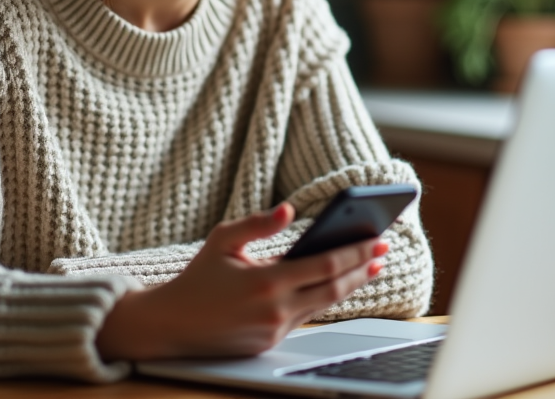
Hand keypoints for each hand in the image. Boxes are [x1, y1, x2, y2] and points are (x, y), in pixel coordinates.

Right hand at [95, 202, 387, 360]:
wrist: (171, 324)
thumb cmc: (198, 277)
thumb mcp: (223, 241)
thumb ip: (258, 224)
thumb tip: (290, 210)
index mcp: (266, 282)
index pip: (325, 265)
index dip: (356, 252)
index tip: (377, 239)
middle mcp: (275, 310)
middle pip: (334, 288)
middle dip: (362, 268)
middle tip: (383, 250)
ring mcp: (274, 330)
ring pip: (322, 304)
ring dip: (348, 285)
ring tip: (367, 266)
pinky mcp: (270, 343)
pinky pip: (303, 317)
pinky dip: (322, 298)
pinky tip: (335, 283)